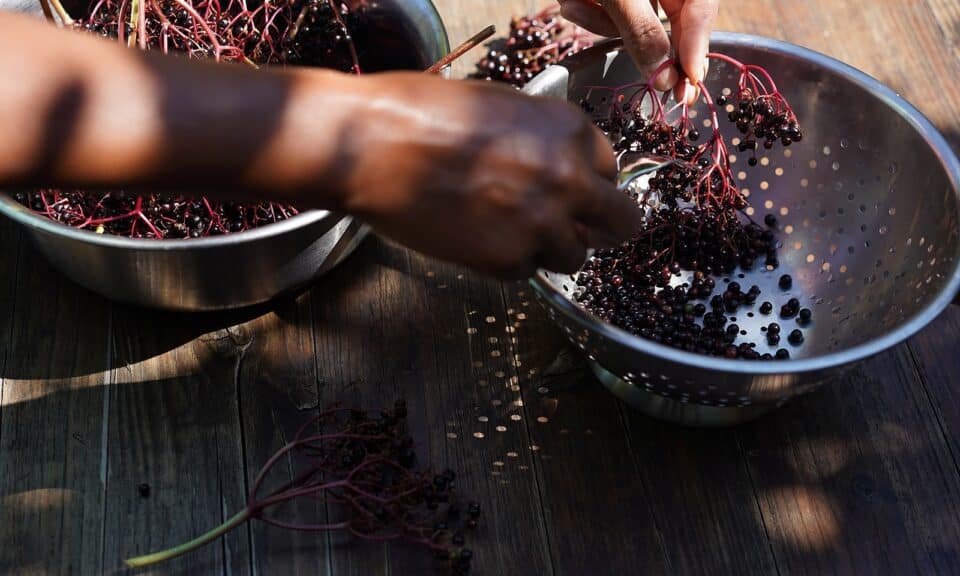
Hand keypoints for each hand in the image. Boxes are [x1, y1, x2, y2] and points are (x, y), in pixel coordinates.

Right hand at [338, 73, 641, 278]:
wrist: (374, 146)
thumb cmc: (423, 115)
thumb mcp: (503, 107)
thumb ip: (544, 140)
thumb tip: (561, 169)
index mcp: (570, 130)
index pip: (612, 172)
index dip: (592, 186)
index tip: (579, 195)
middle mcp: (569, 177)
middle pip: (620, 222)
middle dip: (600, 228)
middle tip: (581, 232)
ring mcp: (542, 223)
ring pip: (574, 256)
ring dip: (549, 249)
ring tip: (507, 230)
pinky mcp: (509, 260)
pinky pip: (527, 272)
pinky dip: (508, 262)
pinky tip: (476, 236)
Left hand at [557, 0, 718, 101]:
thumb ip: (641, 29)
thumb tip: (666, 76)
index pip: (701, 9)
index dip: (697, 47)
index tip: (691, 81)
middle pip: (672, 22)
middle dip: (653, 46)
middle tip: (672, 92)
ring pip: (632, 23)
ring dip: (603, 21)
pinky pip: (604, 15)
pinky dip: (587, 10)